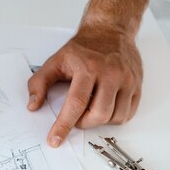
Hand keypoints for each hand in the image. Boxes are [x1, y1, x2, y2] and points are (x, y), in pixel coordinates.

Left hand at [27, 25, 143, 146]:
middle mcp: (110, 74)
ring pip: (116, 116)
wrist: (110, 30)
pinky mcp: (137, 84)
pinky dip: (115, 117)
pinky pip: (129, 112)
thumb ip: (39, 83)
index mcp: (88, 68)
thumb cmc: (82, 48)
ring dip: (100, 121)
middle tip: (76, 116)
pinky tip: (105, 107)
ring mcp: (127, 79)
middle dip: (84, 123)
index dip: (64, 125)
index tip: (55, 140)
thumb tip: (33, 105)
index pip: (76, 103)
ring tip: (91, 108)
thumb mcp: (55, 61)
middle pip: (99, 114)